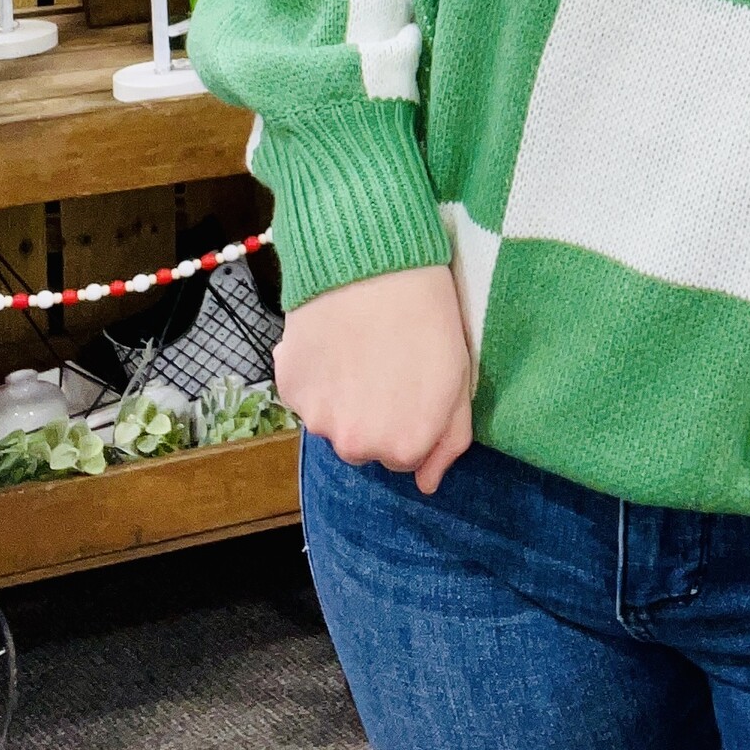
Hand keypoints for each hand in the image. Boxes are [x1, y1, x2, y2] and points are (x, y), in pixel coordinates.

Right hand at [273, 263, 473, 494]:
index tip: (414, 382)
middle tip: (386, 363)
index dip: (412, 417)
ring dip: (343, 397)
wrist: (375, 265)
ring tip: (360, 347)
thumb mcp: (459, 380)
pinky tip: (334, 340)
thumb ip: (449, 441)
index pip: (405, 455)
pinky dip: (315, 375)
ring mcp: (318, 420)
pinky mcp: (290, 388)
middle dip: (375, 414)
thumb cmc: (428, 318)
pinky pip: (305, 394)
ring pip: (333, 421)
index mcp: (403, 447)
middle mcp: (356, 446)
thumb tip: (428, 483)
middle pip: (365, 443)